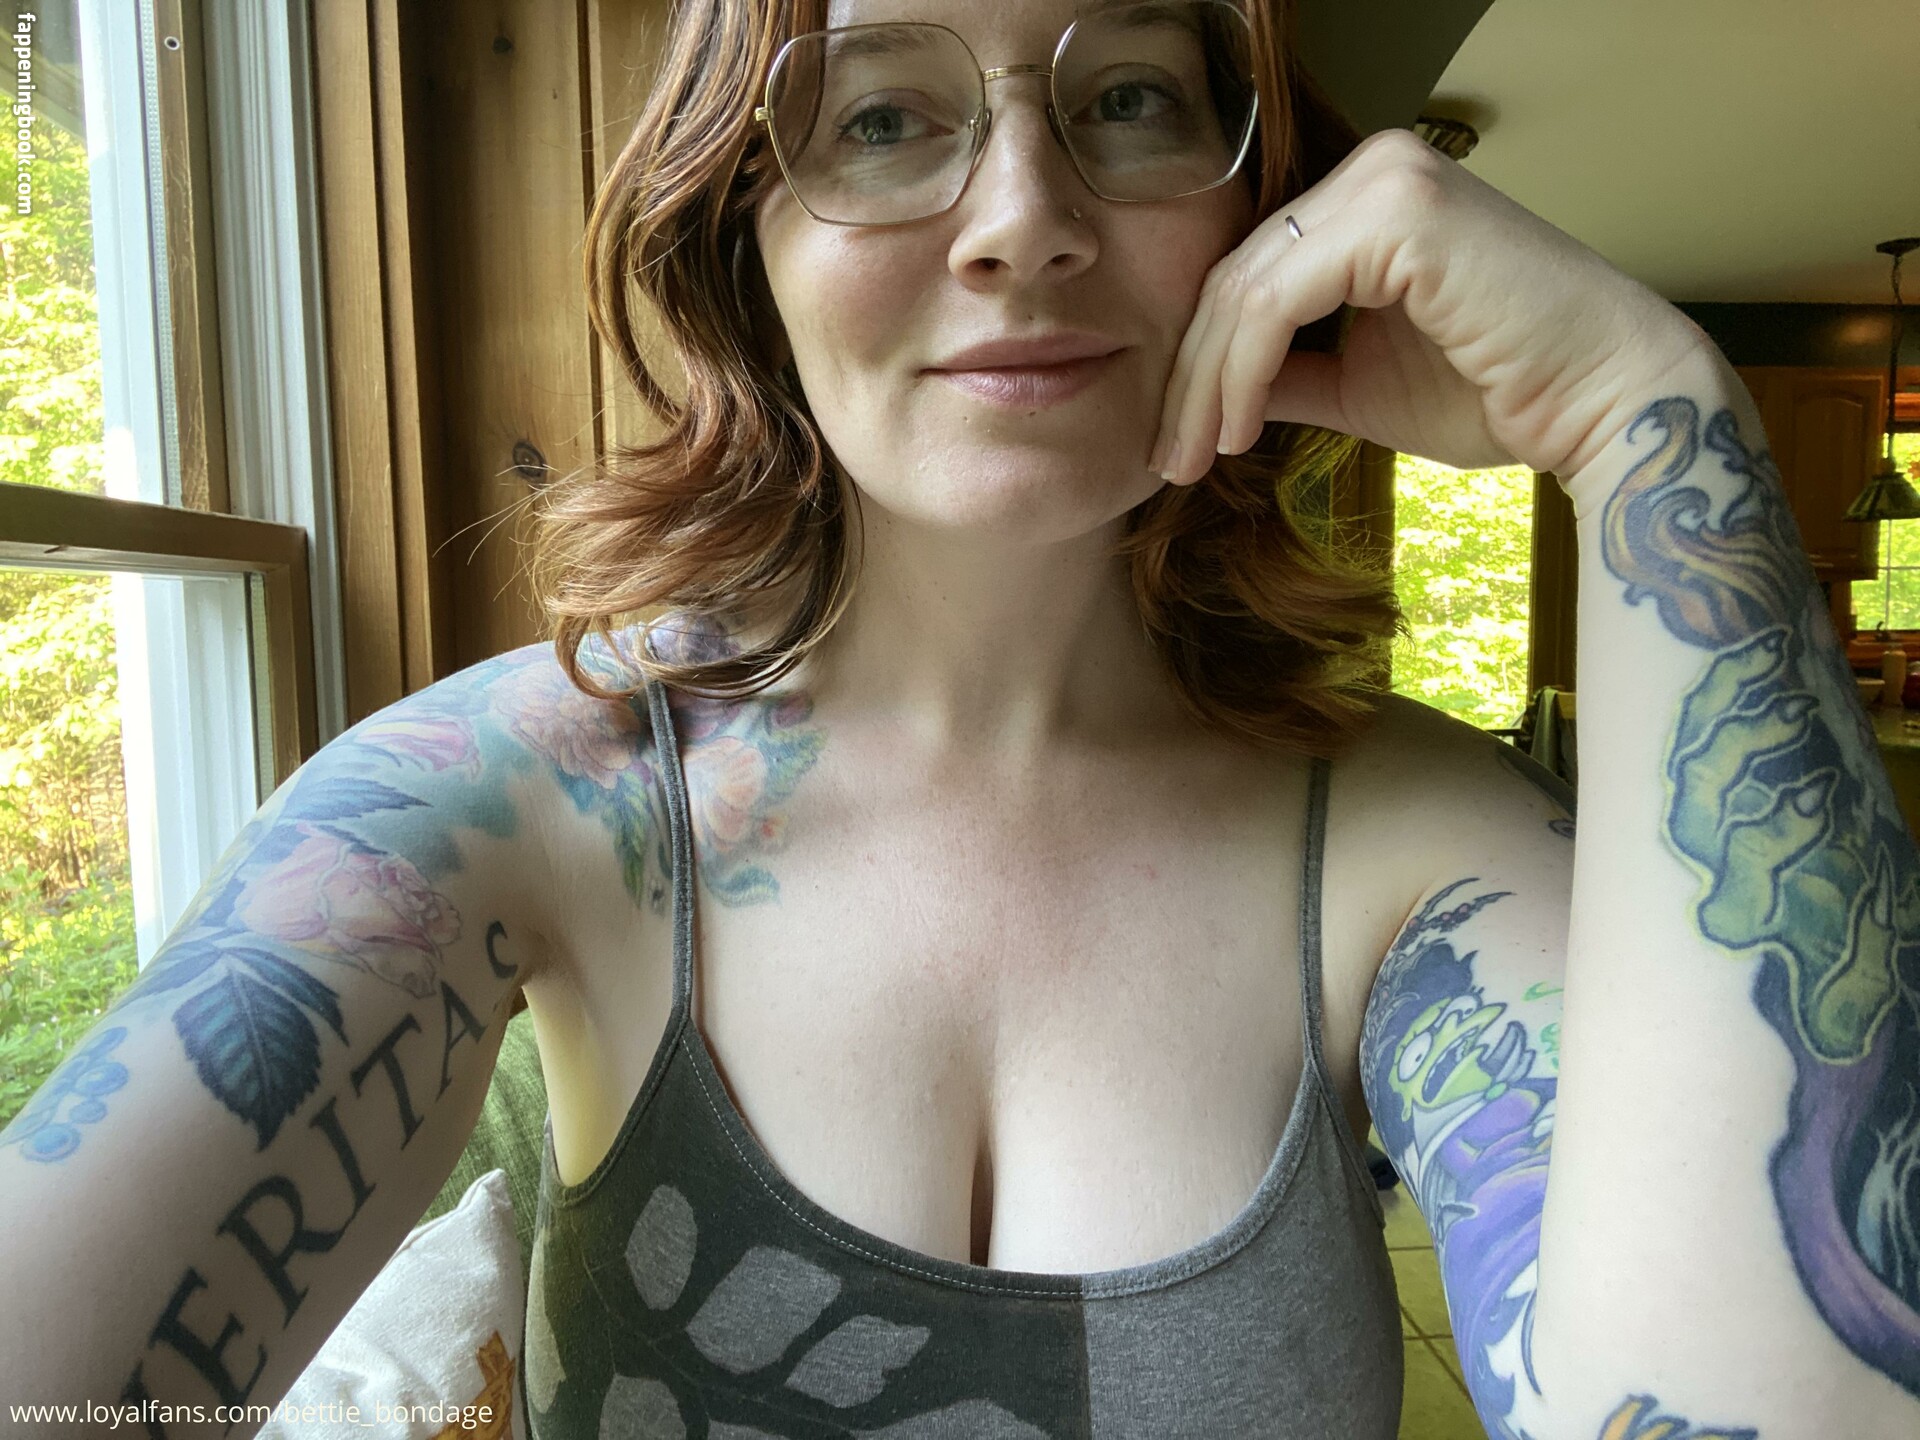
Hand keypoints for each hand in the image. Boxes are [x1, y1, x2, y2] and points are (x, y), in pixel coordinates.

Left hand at [1149, 129, 1714, 484]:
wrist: (1601, 404)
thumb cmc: (1501, 395)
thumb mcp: (1361, 387)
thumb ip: (1289, 375)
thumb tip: (1217, 394)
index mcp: (1367, 199)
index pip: (1250, 275)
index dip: (1201, 362)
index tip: (1180, 443)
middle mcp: (1373, 168)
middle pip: (1235, 277)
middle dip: (1189, 378)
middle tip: (1167, 460)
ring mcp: (1383, 181)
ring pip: (1244, 290)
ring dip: (1205, 385)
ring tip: (1191, 458)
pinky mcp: (1394, 213)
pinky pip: (1276, 302)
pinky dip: (1241, 372)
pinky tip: (1235, 431)